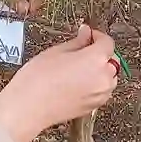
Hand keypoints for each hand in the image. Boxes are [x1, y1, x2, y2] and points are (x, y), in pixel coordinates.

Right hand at [0, 25, 118, 141]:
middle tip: (82, 50)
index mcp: (95, 60)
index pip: (107, 42)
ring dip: (100, 70)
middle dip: (100, 53)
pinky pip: (102, 91)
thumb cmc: (38, 79)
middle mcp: (103, 78)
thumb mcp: (56, 52)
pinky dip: (95, 84)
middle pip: (112, 60)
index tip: (87, 35)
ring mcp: (100, 94)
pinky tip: (77, 82)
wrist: (29, 108)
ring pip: (109, 77)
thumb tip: (86, 33)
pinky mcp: (94, 107)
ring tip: (78, 68)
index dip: (97, 36)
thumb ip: (77, 42)